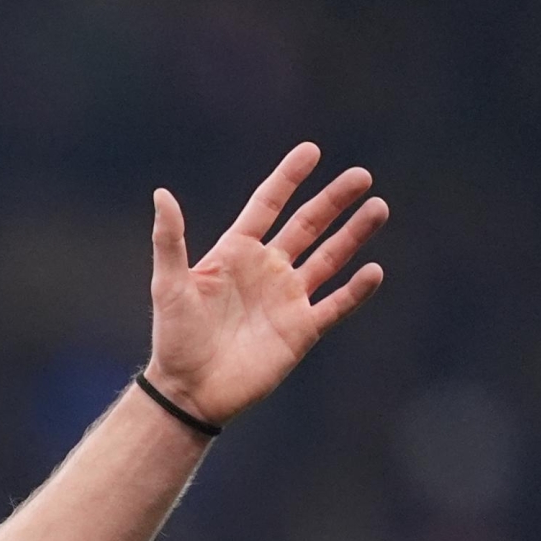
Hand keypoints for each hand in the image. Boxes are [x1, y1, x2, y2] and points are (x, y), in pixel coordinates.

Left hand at [145, 142, 387, 426]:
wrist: (189, 389)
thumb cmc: (174, 337)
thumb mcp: (169, 284)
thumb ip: (170, 239)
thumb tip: (161, 193)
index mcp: (235, 253)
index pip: (267, 206)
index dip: (288, 179)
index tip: (311, 150)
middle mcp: (266, 270)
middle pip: (307, 226)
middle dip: (334, 201)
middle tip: (362, 176)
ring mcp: (287, 299)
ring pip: (329, 258)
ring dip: (353, 234)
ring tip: (378, 208)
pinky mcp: (302, 330)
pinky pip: (336, 304)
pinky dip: (356, 289)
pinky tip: (374, 270)